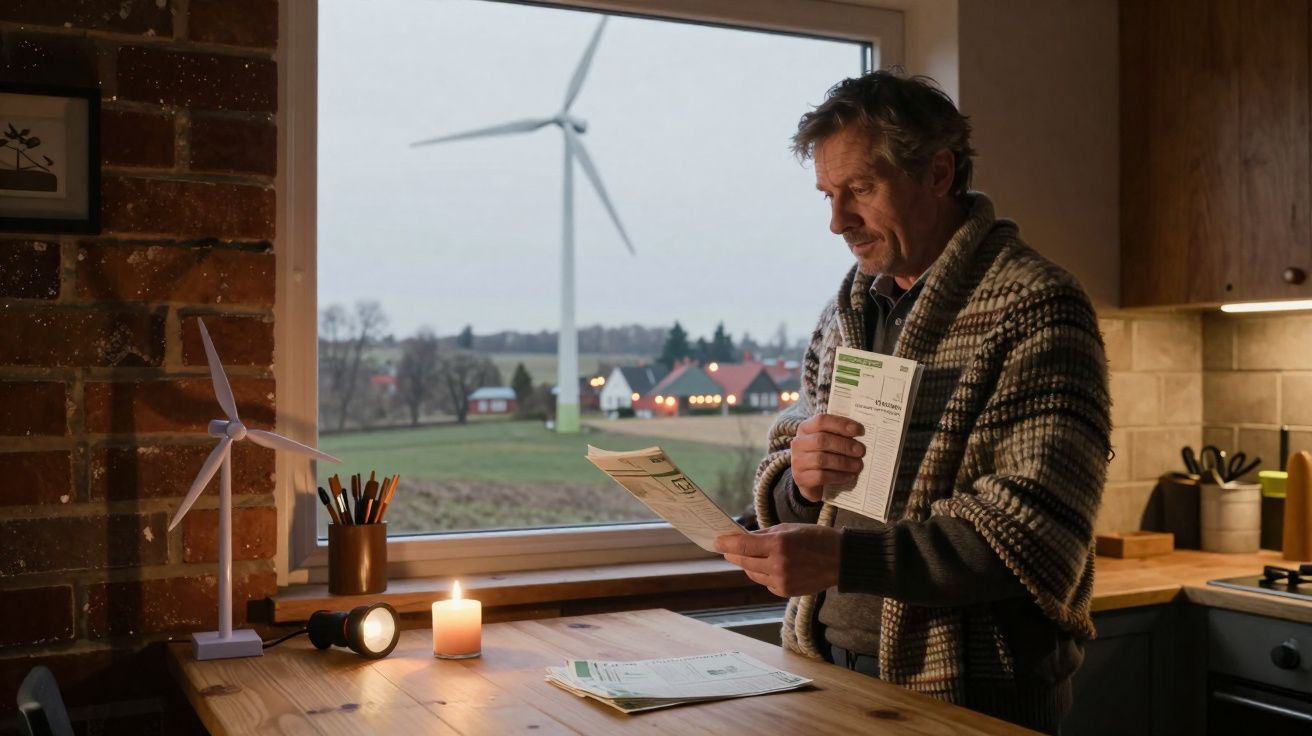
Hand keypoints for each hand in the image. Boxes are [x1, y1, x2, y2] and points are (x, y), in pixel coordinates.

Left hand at [714, 524, 841, 597]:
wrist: (840, 560)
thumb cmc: (815, 538)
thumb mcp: (789, 528)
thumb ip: (764, 534)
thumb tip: (742, 537)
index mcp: (779, 544)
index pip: (743, 545)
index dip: (726, 543)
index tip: (716, 541)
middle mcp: (778, 564)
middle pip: (745, 561)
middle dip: (734, 554)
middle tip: (727, 548)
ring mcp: (782, 581)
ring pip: (753, 574)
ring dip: (748, 565)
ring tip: (749, 556)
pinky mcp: (786, 591)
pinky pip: (765, 583)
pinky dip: (763, 575)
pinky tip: (769, 567)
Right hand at [790, 413, 864, 501]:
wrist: (809, 479)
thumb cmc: (823, 454)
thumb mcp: (827, 441)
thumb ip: (839, 434)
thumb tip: (861, 433)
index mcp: (805, 428)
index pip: (821, 421)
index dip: (841, 424)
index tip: (860, 430)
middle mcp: (798, 443)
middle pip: (822, 440)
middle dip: (845, 445)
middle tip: (861, 450)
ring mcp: (798, 461)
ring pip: (822, 460)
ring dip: (844, 462)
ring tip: (858, 465)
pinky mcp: (801, 478)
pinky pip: (821, 476)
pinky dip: (839, 476)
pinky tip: (850, 476)